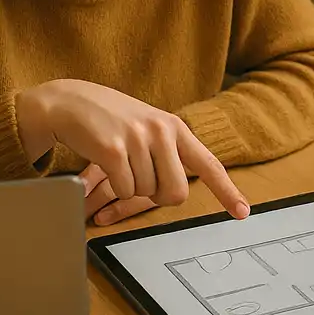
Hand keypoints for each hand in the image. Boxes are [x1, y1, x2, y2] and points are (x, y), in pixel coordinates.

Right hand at [16, 79, 247, 219]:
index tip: (243, 212)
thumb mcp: (148, 126)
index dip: (226, 191)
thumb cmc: (111, 120)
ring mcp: (138, 139)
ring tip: (118, 160)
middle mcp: (162, 131)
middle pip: (175, 193)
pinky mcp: (113, 150)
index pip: (208, 164)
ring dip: (130, 187)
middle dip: (157, 196)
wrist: (70, 101)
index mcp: (175, 128)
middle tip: (139, 178)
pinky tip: (106, 164)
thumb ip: (169, 151)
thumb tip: (177, 192)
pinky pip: (124, 190)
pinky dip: (114, 187)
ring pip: (145, 193)